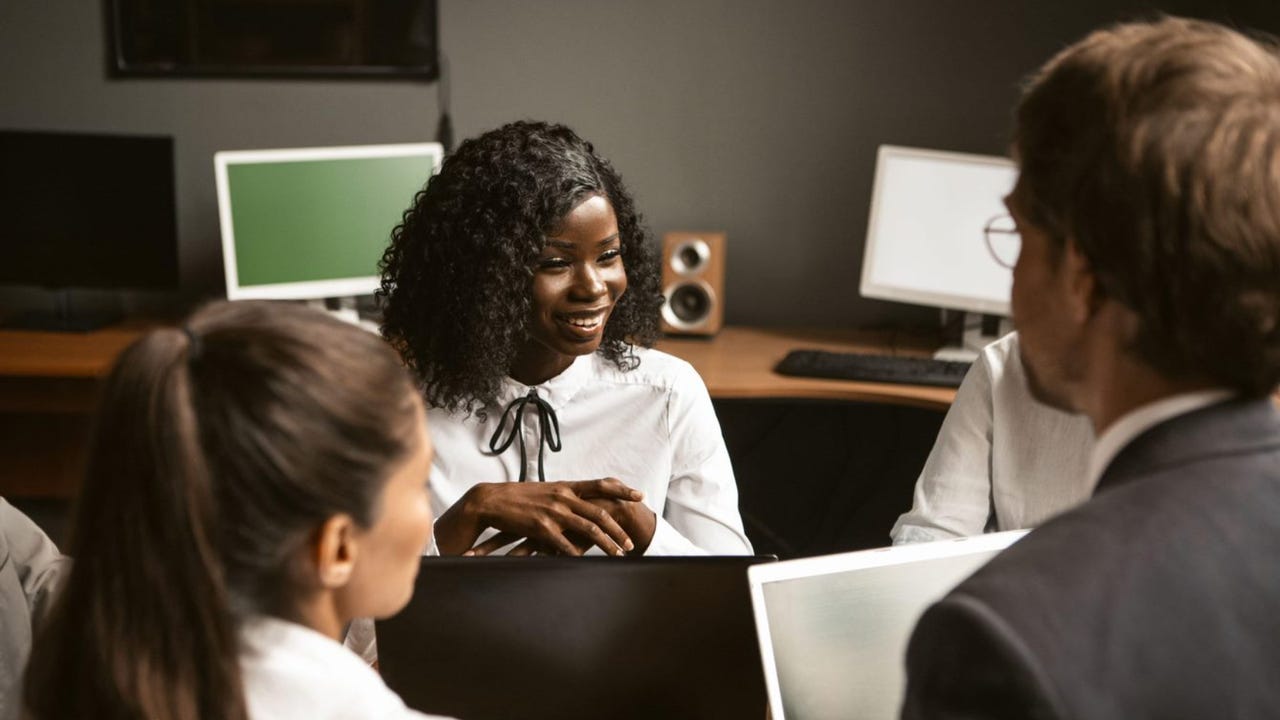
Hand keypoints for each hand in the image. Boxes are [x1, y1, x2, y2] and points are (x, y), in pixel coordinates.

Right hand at [503, 495, 656, 556]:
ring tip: (619, 555)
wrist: (491, 500)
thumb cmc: (518, 497)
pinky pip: (565, 544)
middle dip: (619, 530)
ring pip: (589, 530)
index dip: (622, 490)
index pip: (601, 484)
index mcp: (566, 486)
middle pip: (600, 514)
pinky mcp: (541, 527)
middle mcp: (563, 497)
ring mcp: (553, 512)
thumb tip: (580, 501)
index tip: (640, 496)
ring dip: (608, 545)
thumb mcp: (545, 490)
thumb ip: (564, 495)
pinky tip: (586, 562)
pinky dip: (577, 554)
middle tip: (631, 543)